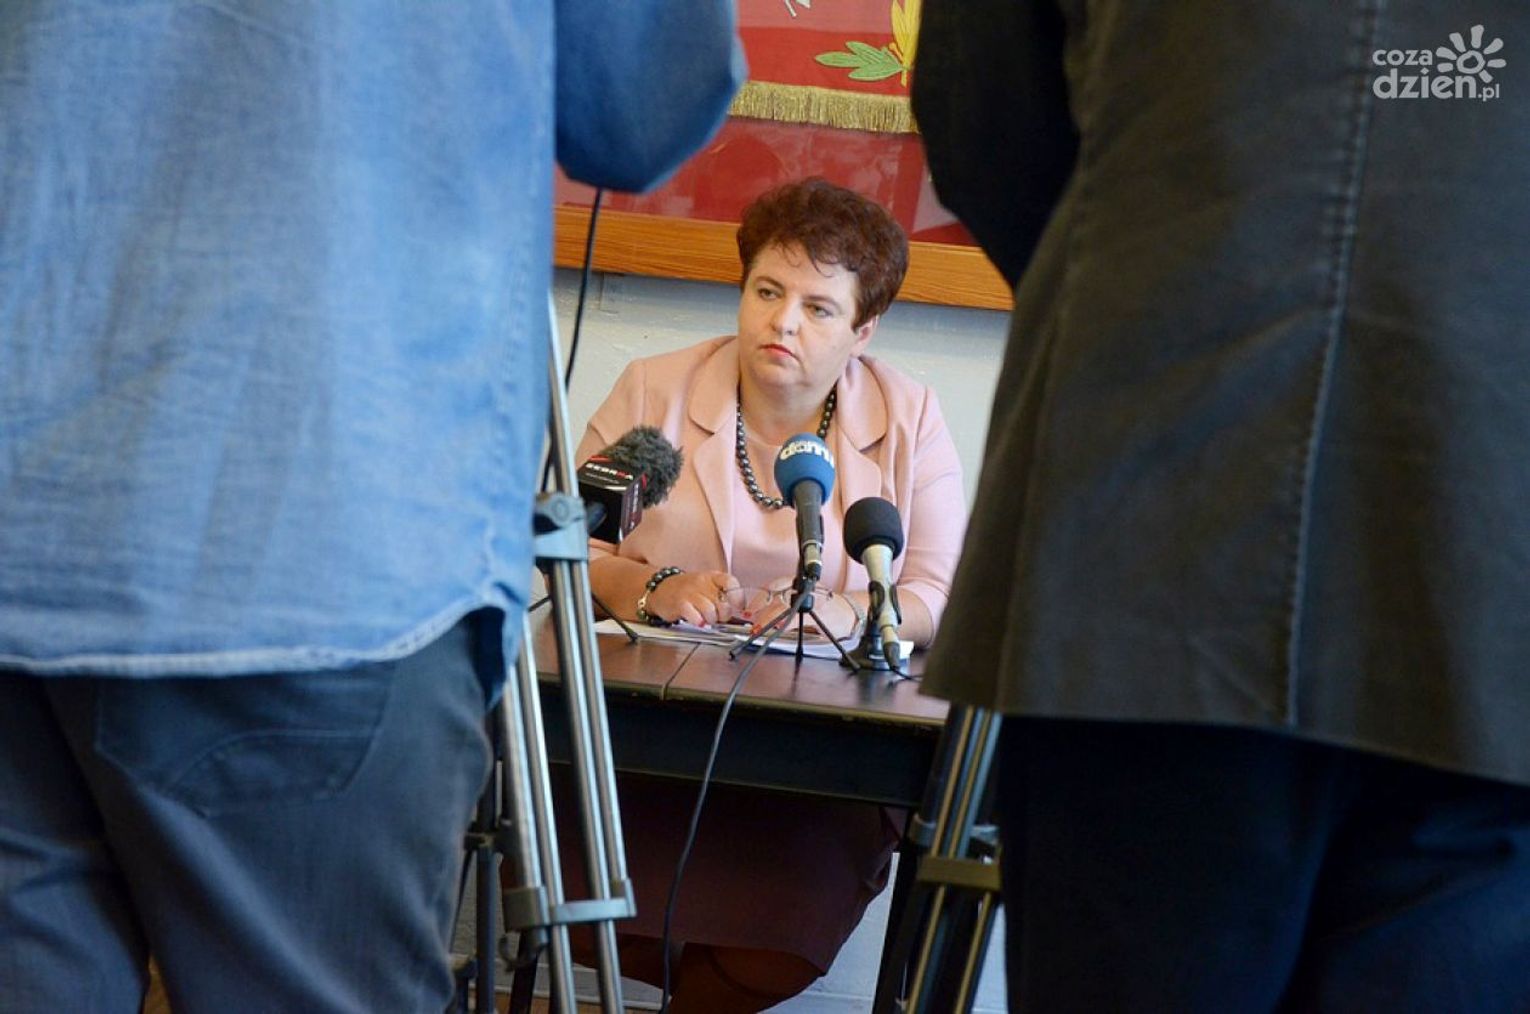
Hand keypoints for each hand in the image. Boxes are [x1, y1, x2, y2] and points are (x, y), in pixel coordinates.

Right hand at [645, 570, 737, 627]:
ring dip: (711, 620)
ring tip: (706, 620)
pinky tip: (697, 621)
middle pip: (723, 602)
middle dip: (724, 615)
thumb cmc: (687, 591)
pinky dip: (699, 622)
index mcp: (712, 576)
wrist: (660, 589)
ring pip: (711, 611)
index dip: (738, 598)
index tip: (738, 607)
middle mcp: (702, 582)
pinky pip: (696, 617)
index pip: (731, 583)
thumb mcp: (706, 586)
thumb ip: (721, 595)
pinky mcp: (680, 603)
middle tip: (718, 617)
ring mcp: (690, 592)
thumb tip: (738, 611)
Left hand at [737, 576, 861, 640]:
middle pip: (778, 593)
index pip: (775, 585)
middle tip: (751, 620)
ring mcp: (813, 599)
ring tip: (759, 627)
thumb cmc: (828, 610)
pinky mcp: (822, 613)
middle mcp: (806, 588)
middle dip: (761, 607)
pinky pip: (801, 616)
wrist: (852, 614)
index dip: (760, 597)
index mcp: (801, 584)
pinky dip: (787, 622)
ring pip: (786, 603)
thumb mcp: (804, 605)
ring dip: (769, 616)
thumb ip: (785, 608)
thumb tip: (763, 619)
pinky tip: (779, 626)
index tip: (749, 610)